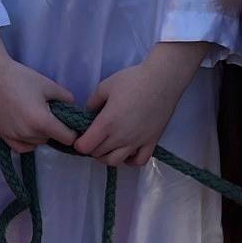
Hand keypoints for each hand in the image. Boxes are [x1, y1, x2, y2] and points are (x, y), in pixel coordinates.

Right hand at [0, 31, 76, 153]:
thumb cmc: (21, 77)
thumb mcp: (49, 84)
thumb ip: (66, 98)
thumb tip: (73, 108)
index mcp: (42, 121)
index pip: (67, 138)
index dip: (73, 131)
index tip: (71, 123)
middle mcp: (28, 133)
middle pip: (51, 140)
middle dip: (54, 129)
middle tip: (49, 113)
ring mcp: (13, 135)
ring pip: (37, 143)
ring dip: (40, 134)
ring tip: (35, 116)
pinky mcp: (2, 135)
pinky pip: (21, 148)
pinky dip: (28, 142)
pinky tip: (27, 129)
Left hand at [72, 42, 211, 167]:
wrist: (162, 81)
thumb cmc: (132, 80)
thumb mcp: (105, 87)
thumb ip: (92, 103)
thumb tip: (88, 114)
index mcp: (107, 123)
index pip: (86, 146)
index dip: (79, 143)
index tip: (80, 136)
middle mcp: (121, 137)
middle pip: (98, 154)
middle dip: (91, 148)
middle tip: (92, 137)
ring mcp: (137, 142)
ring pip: (115, 162)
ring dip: (106, 157)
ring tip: (107, 146)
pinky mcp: (152, 143)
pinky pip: (138, 161)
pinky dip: (129, 161)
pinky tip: (126, 151)